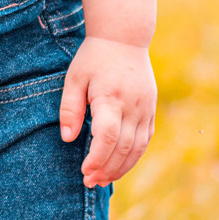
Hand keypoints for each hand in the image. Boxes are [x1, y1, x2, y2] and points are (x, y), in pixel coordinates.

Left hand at [58, 38, 155, 186]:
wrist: (124, 38)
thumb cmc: (94, 58)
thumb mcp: (74, 78)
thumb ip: (69, 108)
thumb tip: (68, 138)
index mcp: (111, 97)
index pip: (108, 136)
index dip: (97, 158)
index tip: (84, 171)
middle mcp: (133, 106)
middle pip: (124, 147)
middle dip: (106, 169)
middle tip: (89, 182)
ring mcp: (145, 108)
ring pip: (138, 148)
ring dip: (121, 167)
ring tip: (102, 179)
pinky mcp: (150, 110)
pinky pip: (145, 140)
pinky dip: (134, 156)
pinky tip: (119, 165)